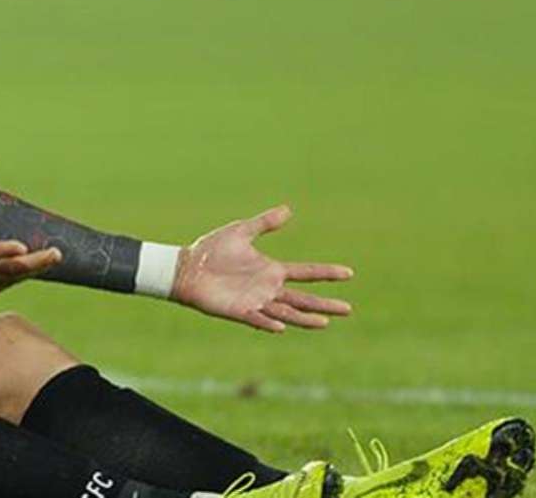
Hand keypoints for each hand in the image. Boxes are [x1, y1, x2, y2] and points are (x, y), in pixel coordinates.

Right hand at [0, 185, 62, 299]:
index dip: (3, 251)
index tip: (23, 246)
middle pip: (6, 271)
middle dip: (33, 263)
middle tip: (56, 253)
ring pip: (8, 280)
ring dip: (31, 270)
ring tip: (52, 258)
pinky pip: (2, 286)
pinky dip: (18, 277)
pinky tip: (32, 268)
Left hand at [172, 205, 352, 331]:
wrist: (186, 267)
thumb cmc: (211, 250)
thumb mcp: (241, 231)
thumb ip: (264, 223)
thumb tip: (289, 209)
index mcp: (271, 270)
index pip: (306, 272)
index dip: (326, 272)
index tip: (349, 273)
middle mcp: (267, 288)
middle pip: (303, 298)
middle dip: (325, 304)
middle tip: (348, 309)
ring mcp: (255, 301)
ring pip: (286, 312)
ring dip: (304, 318)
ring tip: (324, 322)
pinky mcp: (238, 311)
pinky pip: (257, 319)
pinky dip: (269, 322)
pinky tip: (281, 326)